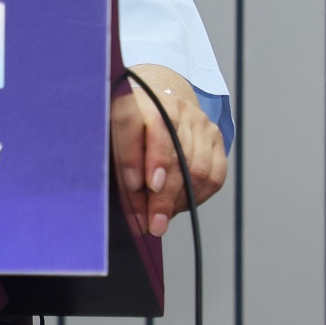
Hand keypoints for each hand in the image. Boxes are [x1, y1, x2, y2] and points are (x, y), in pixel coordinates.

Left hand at [110, 64, 226, 237]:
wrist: (154, 105)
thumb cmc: (126, 128)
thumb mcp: (110, 137)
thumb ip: (117, 163)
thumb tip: (129, 202)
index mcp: (138, 101)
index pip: (140, 126)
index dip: (138, 157)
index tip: (135, 187)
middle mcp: (172, 106)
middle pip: (174, 155)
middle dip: (162, 196)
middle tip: (153, 223)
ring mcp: (198, 120)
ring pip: (197, 168)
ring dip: (179, 201)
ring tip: (162, 219)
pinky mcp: (215, 136)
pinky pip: (214, 175)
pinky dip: (197, 196)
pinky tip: (179, 206)